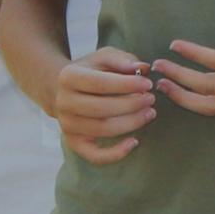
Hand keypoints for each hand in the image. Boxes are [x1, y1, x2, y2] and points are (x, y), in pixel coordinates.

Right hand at [49, 46, 156, 163]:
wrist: (65, 90)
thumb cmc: (92, 72)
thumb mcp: (105, 57)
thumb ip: (123, 59)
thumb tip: (143, 68)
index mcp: (68, 77)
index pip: (100, 83)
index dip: (127, 85)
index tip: (148, 84)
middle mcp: (63, 102)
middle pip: (101, 108)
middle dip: (131, 104)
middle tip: (151, 99)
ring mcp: (67, 125)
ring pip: (102, 129)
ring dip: (131, 123)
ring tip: (149, 113)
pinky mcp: (74, 143)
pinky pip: (95, 156)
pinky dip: (116, 153)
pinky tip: (134, 142)